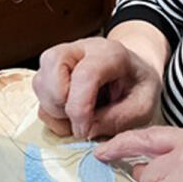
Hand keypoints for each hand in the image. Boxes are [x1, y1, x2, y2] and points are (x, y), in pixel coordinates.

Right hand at [32, 37, 161, 138]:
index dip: (80, 109)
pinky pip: (39, 98)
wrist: (135, 73)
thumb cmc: (139, 86)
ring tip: (81, 117)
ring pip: (41, 84)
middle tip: (84, 120)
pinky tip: (72, 116)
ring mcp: (61, 59)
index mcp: (109, 53)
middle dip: (62, 105)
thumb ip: (118, 119)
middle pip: (52, 67)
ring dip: (56, 112)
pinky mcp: (50, 74)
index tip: (85, 132)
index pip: (84, 75)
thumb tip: (86, 131)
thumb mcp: (143, 106)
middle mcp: (79, 49)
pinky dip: (52, 115)